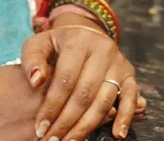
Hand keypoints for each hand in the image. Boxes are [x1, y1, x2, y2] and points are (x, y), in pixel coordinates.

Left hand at [21, 23, 140, 140]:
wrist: (85, 34)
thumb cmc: (57, 44)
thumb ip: (33, 60)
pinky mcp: (129, 74)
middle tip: (52, 140)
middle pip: (85, 94)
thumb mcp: (39, 44)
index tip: (40, 127)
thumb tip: (36, 81)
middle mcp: (102, 50)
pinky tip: (117, 134)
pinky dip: (125, 117)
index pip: (65, 79)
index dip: (52, 106)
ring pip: (104, 100)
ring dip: (87, 126)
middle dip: (67, 122)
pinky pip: (130, 98)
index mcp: (78, 41)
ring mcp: (118, 62)